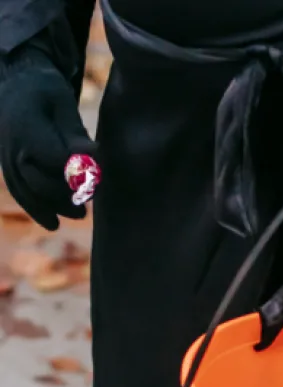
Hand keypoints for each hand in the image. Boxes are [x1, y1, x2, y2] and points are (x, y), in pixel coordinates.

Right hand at [0, 49, 96, 230]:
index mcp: (26, 126)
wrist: (15, 92)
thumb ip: (75, 133)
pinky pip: (22, 195)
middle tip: (93, 197)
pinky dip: (38, 211)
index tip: (99, 170)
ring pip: (30, 194)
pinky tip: (53, 224)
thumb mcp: (63, 104)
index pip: (55, 158)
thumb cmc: (46, 95)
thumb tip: (93, 157)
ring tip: (80, 214)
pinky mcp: (11, 173)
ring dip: (56, 207)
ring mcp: (8, 162)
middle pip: (40, 182)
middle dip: (68, 194)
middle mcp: (13, 148)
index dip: (79, 170)